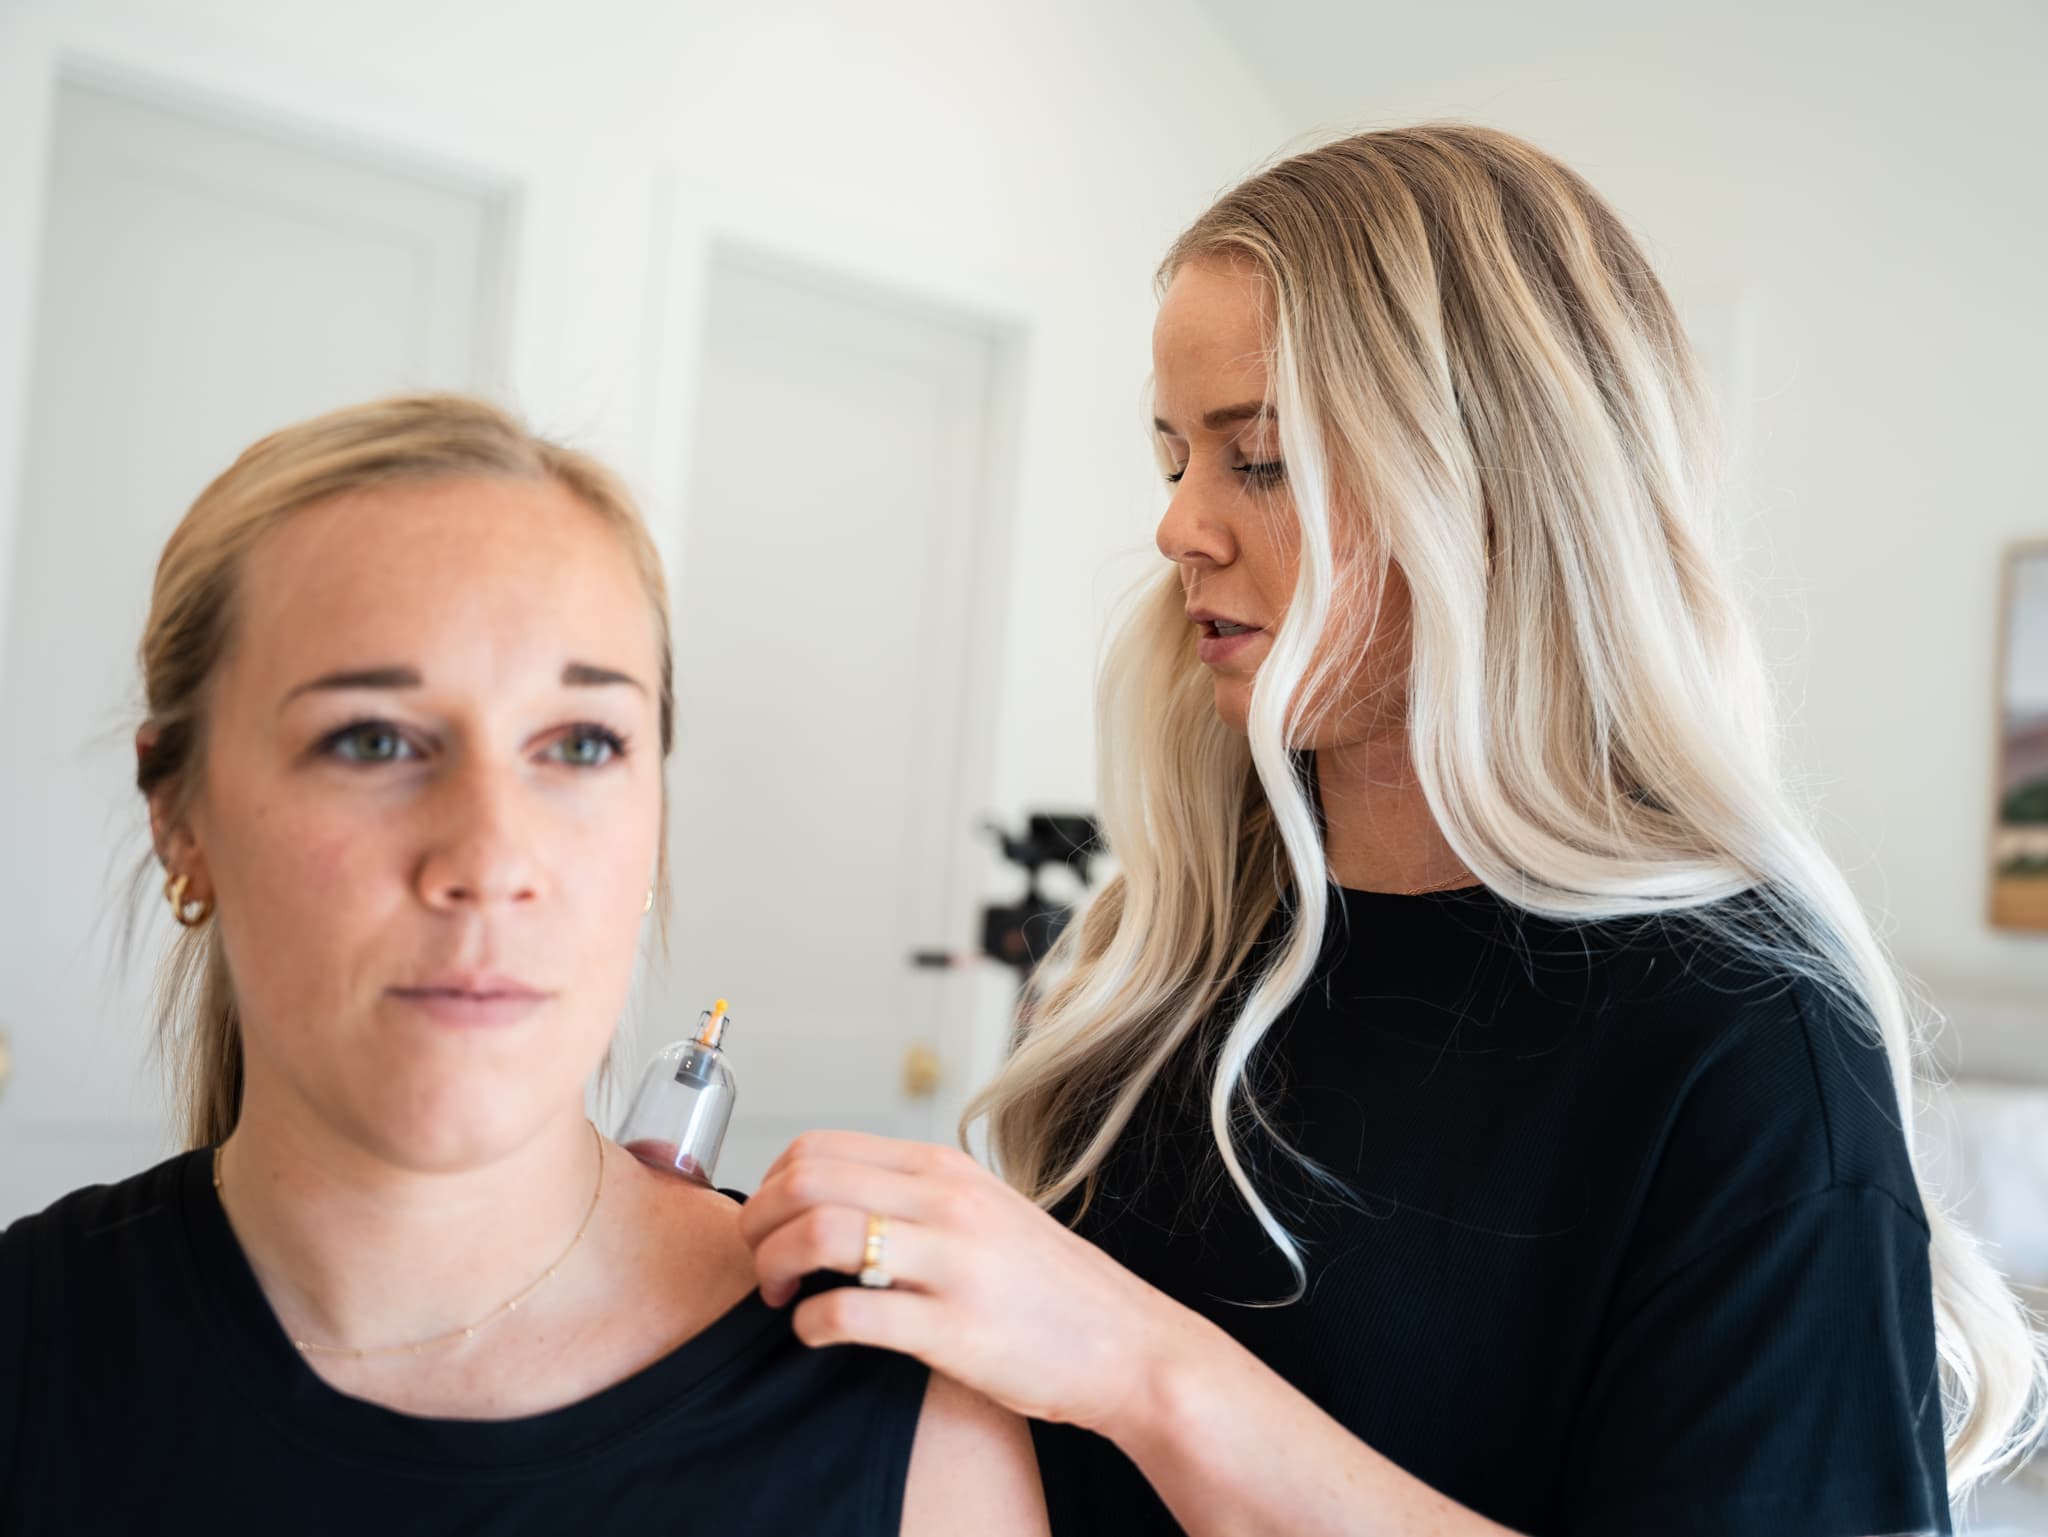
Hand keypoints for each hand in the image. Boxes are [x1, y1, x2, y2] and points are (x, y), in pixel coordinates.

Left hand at [737, 1130, 1208, 1435]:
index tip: (772, 1223)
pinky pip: (847, 1311)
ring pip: (819, 1233)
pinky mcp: (954, 1328)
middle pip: (805, 1180)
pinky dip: (810, 1324)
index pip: (820, 1147)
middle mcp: (947, 1202)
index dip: (771, 1185)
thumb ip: (917, 1197)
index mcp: (947, 1169)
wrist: (1128, 1347)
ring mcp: (952, 1262)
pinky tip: (818, 1333)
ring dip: (775, 1268)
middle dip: (759, 1224)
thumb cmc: (1049, 1288)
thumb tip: (830, 1200)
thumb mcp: (985, 1212)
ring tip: (783, 1297)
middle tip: (763, 1263)